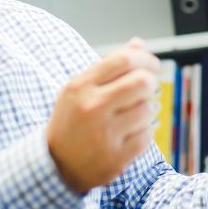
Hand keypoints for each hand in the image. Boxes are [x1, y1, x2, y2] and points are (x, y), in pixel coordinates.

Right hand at [47, 38, 158, 192]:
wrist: (55, 164)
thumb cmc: (72, 120)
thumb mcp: (80, 88)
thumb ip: (110, 65)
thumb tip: (139, 44)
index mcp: (81, 87)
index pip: (124, 60)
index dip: (146, 59)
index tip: (152, 66)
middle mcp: (92, 108)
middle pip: (142, 82)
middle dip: (151, 82)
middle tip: (147, 89)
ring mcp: (104, 135)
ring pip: (148, 109)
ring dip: (148, 109)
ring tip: (136, 113)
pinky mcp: (115, 159)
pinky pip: (147, 137)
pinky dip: (145, 133)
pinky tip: (133, 132)